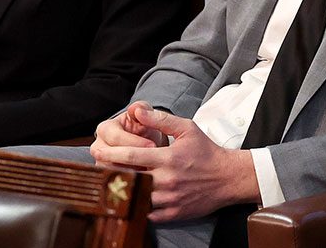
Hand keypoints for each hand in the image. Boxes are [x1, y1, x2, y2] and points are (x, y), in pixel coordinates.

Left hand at [92, 104, 259, 221]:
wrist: (228, 178)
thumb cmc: (205, 151)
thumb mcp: (186, 128)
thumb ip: (161, 119)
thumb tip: (137, 110)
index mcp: (168, 158)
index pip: (131, 156)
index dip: (110, 154)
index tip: (98, 151)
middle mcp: (167, 180)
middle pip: (129, 178)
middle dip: (110, 172)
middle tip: (97, 167)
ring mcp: (170, 199)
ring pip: (136, 198)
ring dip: (122, 190)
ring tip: (109, 182)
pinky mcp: (173, 214)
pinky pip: (147, 214)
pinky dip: (136, 207)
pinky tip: (128, 199)